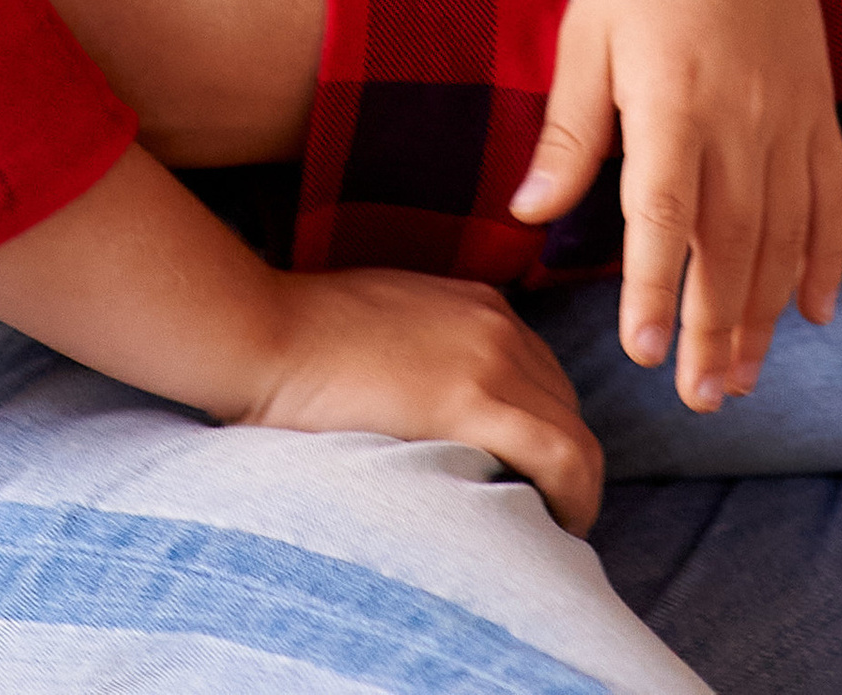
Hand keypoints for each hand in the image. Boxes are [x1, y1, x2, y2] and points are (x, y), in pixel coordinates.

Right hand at [238, 268, 603, 532]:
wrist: (264, 331)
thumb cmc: (304, 339)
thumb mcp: (390, 325)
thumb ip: (432, 353)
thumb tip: (442, 409)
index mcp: (481, 307)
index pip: (549, 382)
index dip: (548, 438)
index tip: (530, 482)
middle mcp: (498, 326)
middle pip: (569, 410)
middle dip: (565, 468)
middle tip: (539, 517)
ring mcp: (490, 358)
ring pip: (577, 438)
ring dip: (575, 491)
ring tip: (545, 534)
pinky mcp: (472, 399)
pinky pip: (561, 457)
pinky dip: (573, 496)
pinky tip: (554, 528)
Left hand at [518, 0, 841, 411]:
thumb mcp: (586, 29)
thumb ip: (569, 130)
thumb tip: (528, 215)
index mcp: (673, 92)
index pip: (664, 212)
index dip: (656, 286)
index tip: (644, 351)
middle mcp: (742, 112)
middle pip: (733, 241)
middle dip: (716, 327)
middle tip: (699, 398)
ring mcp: (790, 111)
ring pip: (786, 233)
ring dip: (765, 312)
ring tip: (740, 378)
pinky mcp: (818, 103)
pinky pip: (833, 195)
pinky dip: (828, 256)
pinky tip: (815, 311)